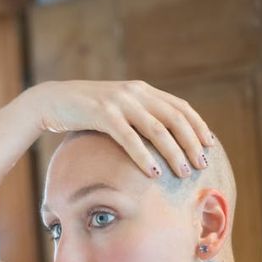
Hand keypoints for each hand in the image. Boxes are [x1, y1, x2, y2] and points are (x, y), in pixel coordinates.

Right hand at [18, 80, 214, 177]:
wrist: (52, 101)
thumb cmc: (86, 112)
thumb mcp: (118, 110)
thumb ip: (138, 118)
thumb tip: (162, 141)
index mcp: (142, 90)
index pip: (180, 106)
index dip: (198, 125)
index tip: (209, 145)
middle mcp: (135, 92)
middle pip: (174, 118)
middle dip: (191, 142)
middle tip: (201, 164)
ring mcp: (119, 102)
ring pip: (156, 128)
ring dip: (173, 152)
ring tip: (182, 172)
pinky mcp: (102, 114)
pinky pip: (129, 137)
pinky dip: (143, 155)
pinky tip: (153, 172)